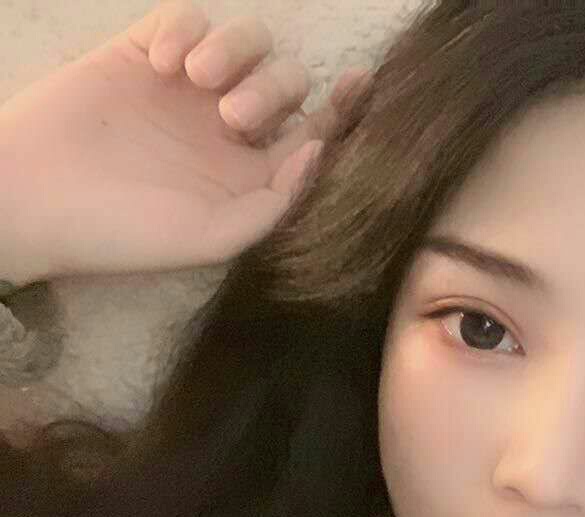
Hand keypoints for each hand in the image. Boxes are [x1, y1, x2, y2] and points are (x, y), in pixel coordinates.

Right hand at [0, 1, 370, 281]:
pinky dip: (186, 28)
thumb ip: (275, 201)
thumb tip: (318, 151)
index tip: (360, 83)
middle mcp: (227, 129)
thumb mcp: (213, 237)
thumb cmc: (125, 232)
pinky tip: (163, 62)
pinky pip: (186, 17)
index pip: (312, 133)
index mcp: (251, 174)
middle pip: (286, 82)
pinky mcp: (142, 54)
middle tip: (230, 116)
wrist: (36, 201)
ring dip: (235, 51)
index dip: (342, 109)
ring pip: (246, 42)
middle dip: (273, 88)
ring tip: (196, 79)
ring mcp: (187, 90)